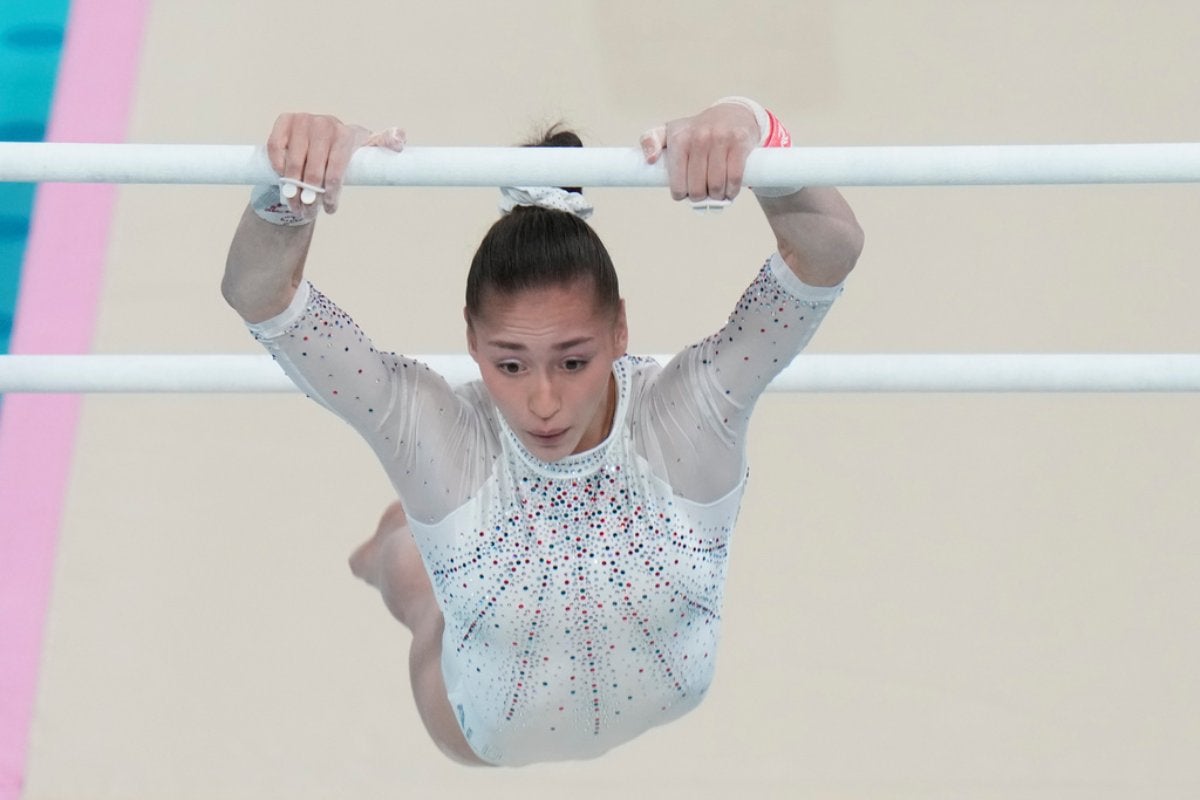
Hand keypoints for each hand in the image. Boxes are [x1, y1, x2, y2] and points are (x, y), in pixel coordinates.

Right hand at [266, 113, 405, 214]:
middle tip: (309, 212)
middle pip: (313, 168)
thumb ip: (384, 144)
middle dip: (311, 195)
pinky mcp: (284, 120)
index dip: (332, 191)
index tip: (329, 208)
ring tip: (295, 206)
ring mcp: (303, 120)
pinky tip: (284, 182)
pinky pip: (277, 148)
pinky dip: (278, 168)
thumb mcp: (366, 149)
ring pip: (293, 162)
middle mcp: (325, 123)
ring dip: (292, 189)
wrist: (321, 135)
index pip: (338, 167)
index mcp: (347, 133)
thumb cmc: (345, 149)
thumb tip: (400, 140)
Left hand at [639, 102, 759, 202]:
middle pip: (697, 188)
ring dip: (717, 196)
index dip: (681, 194)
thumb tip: (650, 160)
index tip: (686, 192)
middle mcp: (699, 137)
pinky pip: (734, 177)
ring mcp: (720, 139)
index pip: (678, 183)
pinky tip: (729, 191)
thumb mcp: (671, 131)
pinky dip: (732, 190)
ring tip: (716, 193)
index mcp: (679, 139)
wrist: (732, 114)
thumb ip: (651, 140)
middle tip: (703, 194)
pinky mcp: (739, 142)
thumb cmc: (697, 130)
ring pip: (716, 185)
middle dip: (700, 197)